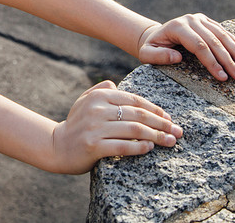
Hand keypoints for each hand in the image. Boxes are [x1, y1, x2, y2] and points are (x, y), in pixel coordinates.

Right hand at [49, 80, 182, 173]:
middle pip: (137, 115)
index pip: (134, 100)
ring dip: (156, 137)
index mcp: (98, 97)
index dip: (155, 109)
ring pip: (133, 130)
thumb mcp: (84, 102)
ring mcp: (94, 128)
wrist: (57, 147)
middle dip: (162, 124)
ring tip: (170, 142)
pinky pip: (122, 145)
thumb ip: (100, 90)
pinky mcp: (93, 146)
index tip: (169, 119)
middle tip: (177, 132)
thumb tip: (116, 85)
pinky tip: (149, 148)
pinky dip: (139, 147)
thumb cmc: (76, 124)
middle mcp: (97, 110)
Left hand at [137, 14, 234, 81]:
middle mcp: (190, 20)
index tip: (222, 77)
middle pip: (214, 42)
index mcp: (177, 27)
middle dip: (229, 61)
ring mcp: (200, 19)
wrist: (155, 35)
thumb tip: (177, 58)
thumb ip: (158, 56)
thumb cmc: (152, 47)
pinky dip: (234, 44)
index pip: (199, 46)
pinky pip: (223, 32)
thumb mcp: (147, 54)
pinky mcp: (207, 21)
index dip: (212, 62)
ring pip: (222, 36)